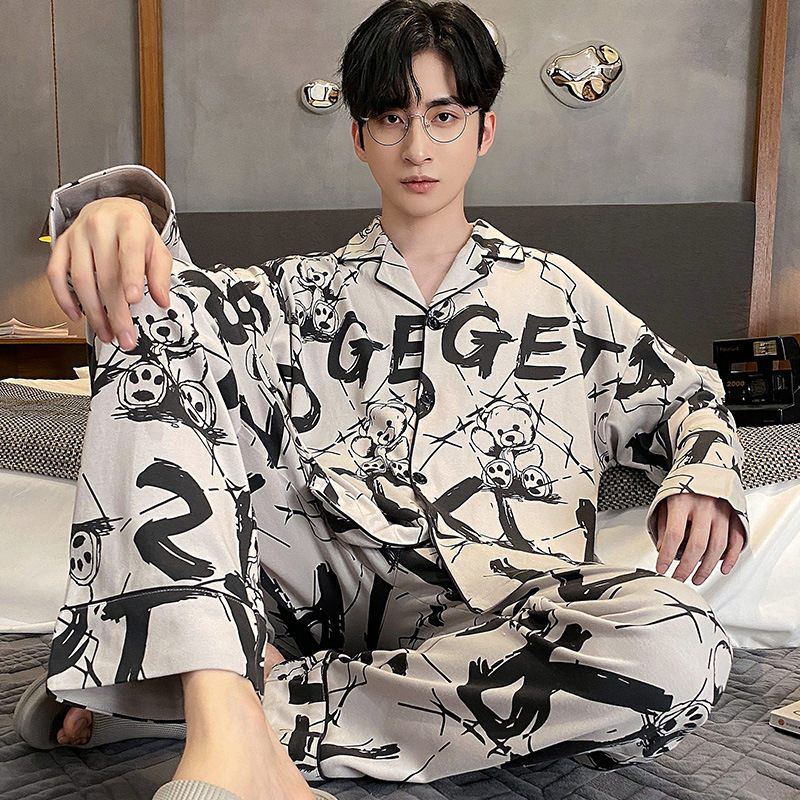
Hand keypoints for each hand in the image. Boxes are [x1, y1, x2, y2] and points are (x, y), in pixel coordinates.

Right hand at [46, 197, 172, 349]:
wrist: (111, 209)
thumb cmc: (136, 232)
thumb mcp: (157, 248)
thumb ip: (161, 274)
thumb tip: (162, 300)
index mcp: (130, 225)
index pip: (129, 253)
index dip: (131, 278)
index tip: (134, 300)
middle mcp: (100, 227)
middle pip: (106, 276)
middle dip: (116, 313)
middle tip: (125, 336)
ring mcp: (77, 235)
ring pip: (81, 280)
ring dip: (94, 313)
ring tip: (107, 333)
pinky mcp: (61, 244)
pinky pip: (55, 274)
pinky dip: (64, 298)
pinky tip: (77, 315)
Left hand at [654, 493, 744, 584]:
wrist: (707, 463)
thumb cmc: (684, 484)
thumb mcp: (665, 499)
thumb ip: (663, 524)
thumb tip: (663, 550)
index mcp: (683, 501)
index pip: (674, 534)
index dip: (666, 556)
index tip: (661, 568)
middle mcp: (705, 506)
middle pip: (697, 544)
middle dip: (687, 567)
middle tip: (678, 578)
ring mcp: (723, 511)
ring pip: (717, 546)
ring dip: (707, 568)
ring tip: (696, 578)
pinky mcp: (735, 514)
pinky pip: (736, 540)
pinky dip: (731, 557)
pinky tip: (722, 568)